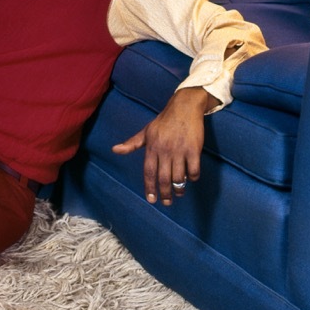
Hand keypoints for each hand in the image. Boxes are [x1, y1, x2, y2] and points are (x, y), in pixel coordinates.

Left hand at [111, 87, 213, 206]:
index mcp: (152, 147)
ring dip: (179, 188)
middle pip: (163, 178)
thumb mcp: (146, 131)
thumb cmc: (163, 121)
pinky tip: (190, 179)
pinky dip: (192, 178)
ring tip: (178, 193)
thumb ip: (132, 143)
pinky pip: (194, 170)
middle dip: (164, 193)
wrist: (183, 107)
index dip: (149, 187)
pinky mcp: (194, 149)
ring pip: (179, 177)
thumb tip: (115, 150)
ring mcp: (180, 150)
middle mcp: (164, 150)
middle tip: (166, 202)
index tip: (151, 200)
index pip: (148, 172)